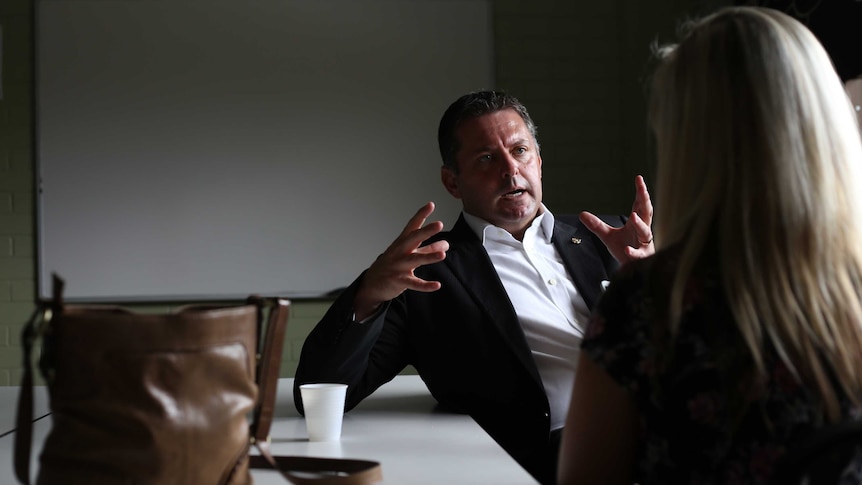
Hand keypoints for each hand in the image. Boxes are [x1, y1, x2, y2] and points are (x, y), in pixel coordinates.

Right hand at [353, 202, 449, 319]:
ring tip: (443, 254)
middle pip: (413, 239)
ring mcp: (398, 266)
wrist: (372, 284)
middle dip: (426, 231)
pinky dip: (425, 285)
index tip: (431, 204)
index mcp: (402, 242)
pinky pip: (413, 283)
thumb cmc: (393, 265)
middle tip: (439, 224)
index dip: (421, 215)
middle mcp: (400, 252)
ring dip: (429, 256)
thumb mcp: (409, 254)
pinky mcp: (398, 281)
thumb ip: (428, 249)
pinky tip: (437, 285)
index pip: (412, 226)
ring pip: (415, 260)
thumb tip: (446, 244)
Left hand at [580, 175, 653, 264]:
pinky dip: (634, 253)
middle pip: (647, 213)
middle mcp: (643, 231)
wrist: (631, 269)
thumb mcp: (607, 236)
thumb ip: (596, 225)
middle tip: (642, 189)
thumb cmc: (624, 249)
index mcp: (637, 222)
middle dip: (646, 200)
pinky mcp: (643, 258)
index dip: (640, 192)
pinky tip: (627, 250)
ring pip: (645, 232)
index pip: (639, 204)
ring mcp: (644, 244)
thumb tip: (582, 214)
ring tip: (633, 217)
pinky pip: (639, 254)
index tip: (638, 178)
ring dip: (640, 225)